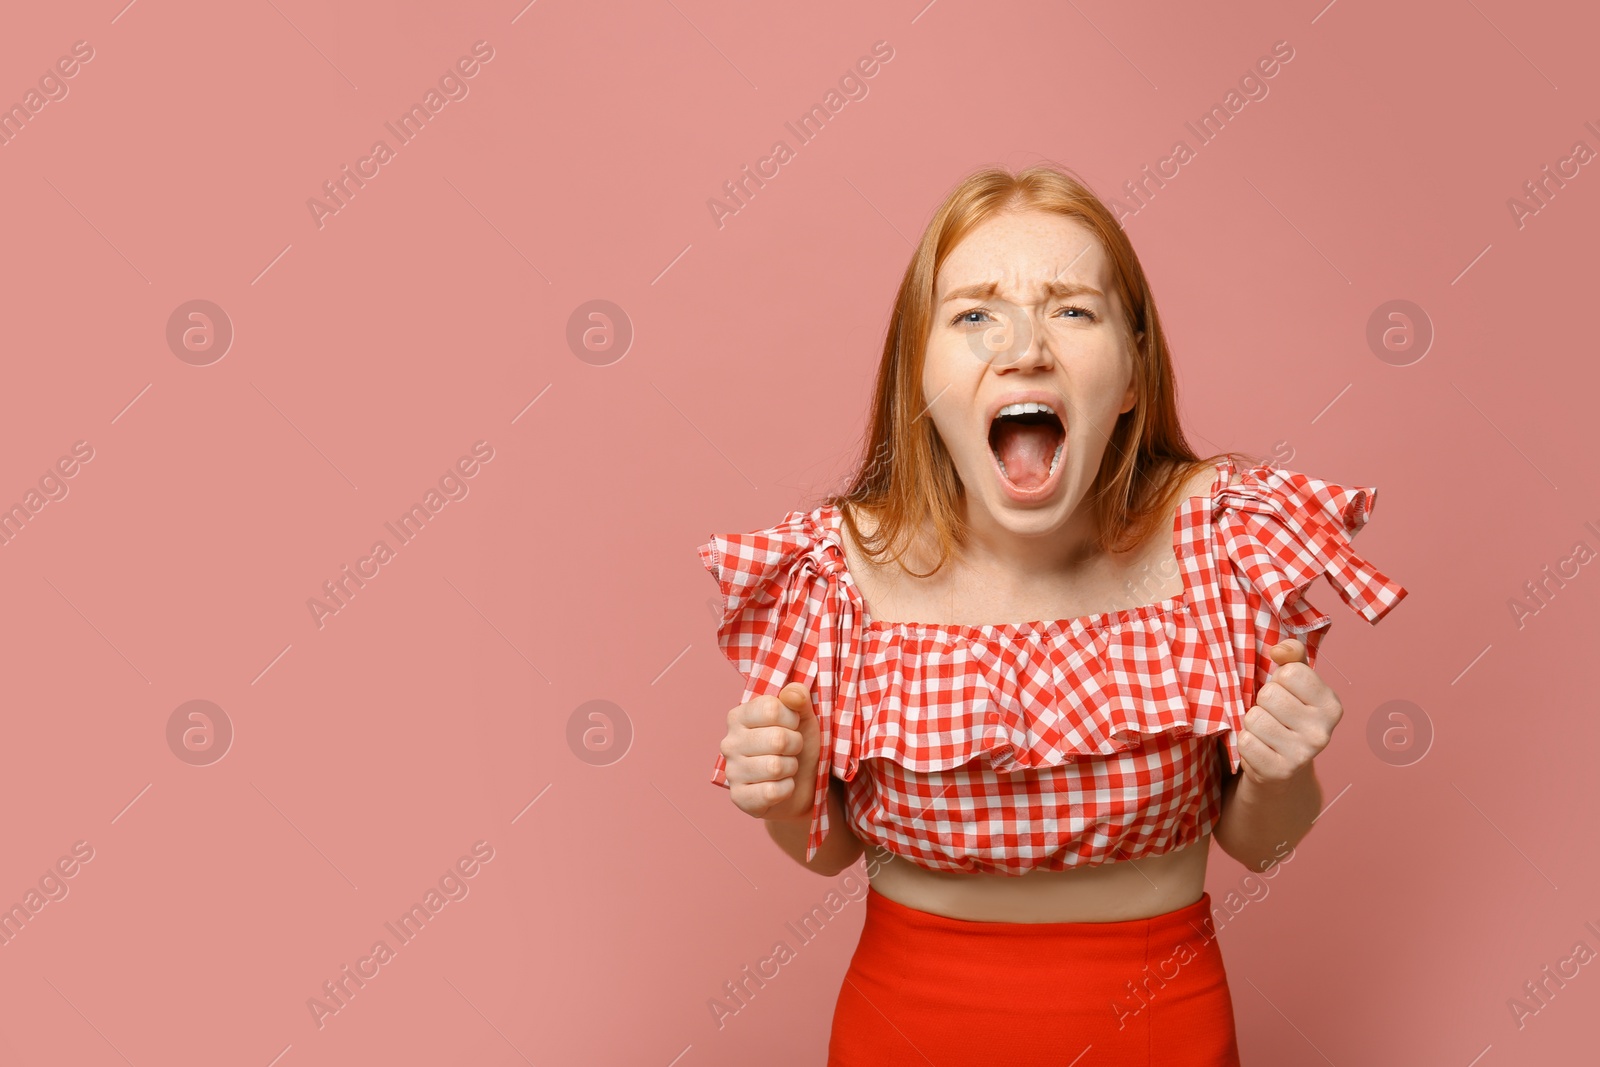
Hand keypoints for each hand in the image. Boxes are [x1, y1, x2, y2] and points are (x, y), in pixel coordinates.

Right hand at [720, 682, 820, 821]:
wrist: (802, 786)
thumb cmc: (798, 746)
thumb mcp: (804, 717)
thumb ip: (798, 697)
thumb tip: (792, 693)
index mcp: (739, 716)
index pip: (771, 708)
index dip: (792, 718)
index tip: (793, 725)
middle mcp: (729, 742)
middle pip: (777, 739)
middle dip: (796, 745)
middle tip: (792, 749)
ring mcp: (731, 771)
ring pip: (775, 767)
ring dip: (791, 768)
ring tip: (787, 767)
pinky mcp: (739, 797)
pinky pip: (771, 792)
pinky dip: (787, 789)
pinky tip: (781, 786)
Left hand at [1237, 639, 1340, 788]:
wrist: (1283, 770)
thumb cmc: (1287, 715)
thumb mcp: (1295, 682)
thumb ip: (1292, 656)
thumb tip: (1278, 651)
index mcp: (1331, 705)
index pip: (1290, 672)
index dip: (1279, 679)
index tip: (1286, 693)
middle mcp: (1322, 732)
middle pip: (1269, 694)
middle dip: (1263, 702)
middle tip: (1273, 716)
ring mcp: (1302, 755)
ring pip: (1254, 718)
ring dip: (1252, 723)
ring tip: (1265, 732)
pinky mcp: (1279, 772)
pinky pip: (1245, 742)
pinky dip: (1245, 742)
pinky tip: (1260, 748)